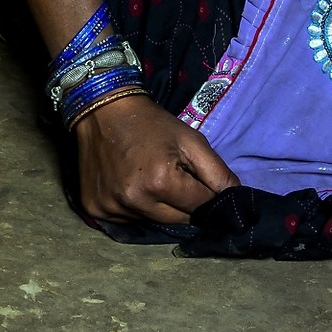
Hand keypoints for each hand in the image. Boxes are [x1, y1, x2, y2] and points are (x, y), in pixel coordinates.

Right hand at [73, 93, 239, 223]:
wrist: (102, 109)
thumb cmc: (152, 123)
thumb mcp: (191, 140)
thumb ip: (218, 173)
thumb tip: (236, 201)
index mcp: (161, 182)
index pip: (199, 208)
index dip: (204, 196)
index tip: (199, 182)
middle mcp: (135, 201)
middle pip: (177, 221)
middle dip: (183, 205)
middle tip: (175, 179)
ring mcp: (111, 208)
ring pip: (152, 222)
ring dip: (158, 208)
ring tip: (150, 180)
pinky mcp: (95, 210)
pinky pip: (127, 220)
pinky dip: (134, 209)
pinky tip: (130, 185)